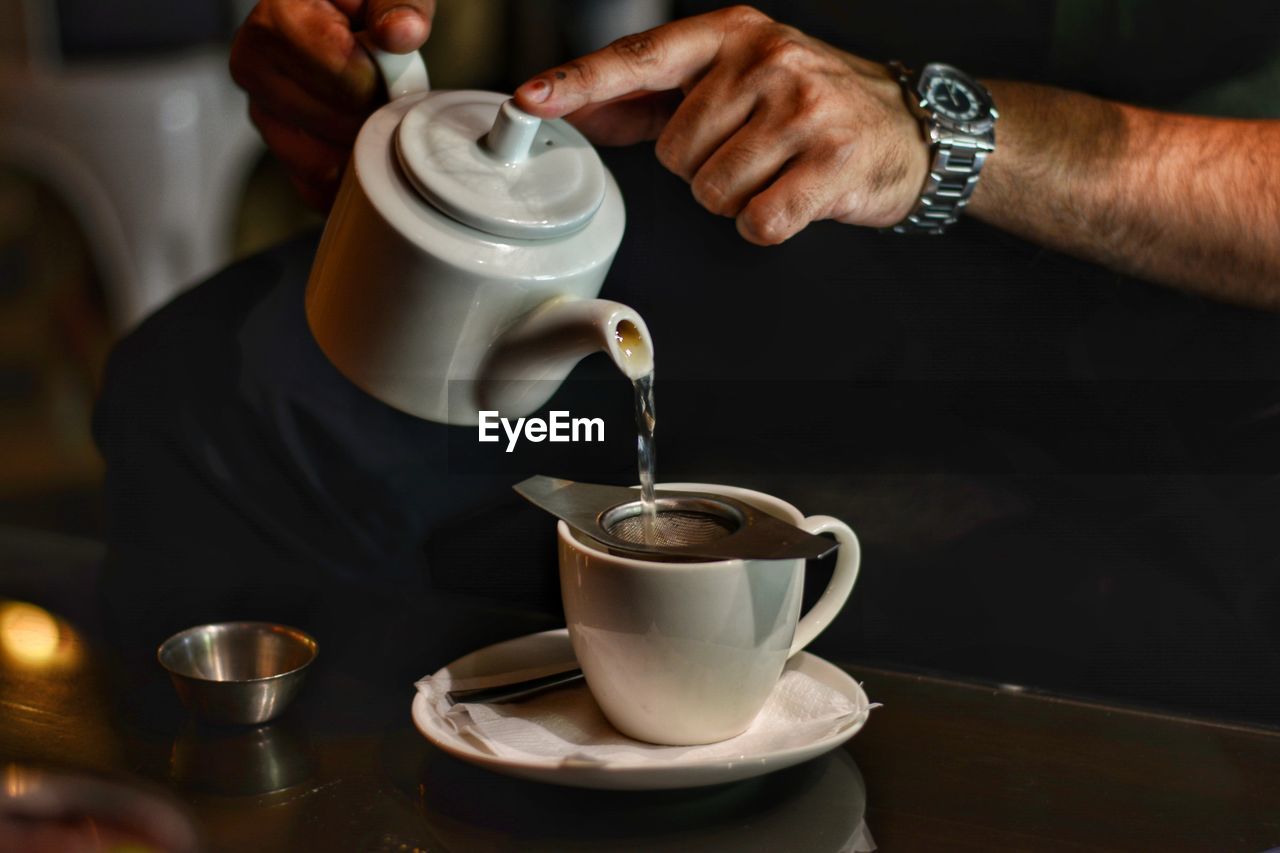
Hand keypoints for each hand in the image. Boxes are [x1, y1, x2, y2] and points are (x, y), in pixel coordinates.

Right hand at [230, 0, 434, 209]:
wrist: (342, 19)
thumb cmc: (364, 4)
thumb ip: (399, 3)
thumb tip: (402, 34)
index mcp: (276, 20)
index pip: (340, 76)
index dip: (376, 81)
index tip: (387, 67)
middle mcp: (253, 65)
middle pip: (334, 123)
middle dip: (372, 115)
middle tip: (385, 93)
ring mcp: (261, 111)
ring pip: (322, 163)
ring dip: (361, 148)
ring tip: (373, 114)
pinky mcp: (277, 148)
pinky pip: (316, 187)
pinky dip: (348, 179)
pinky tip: (363, 148)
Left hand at [513, 6, 927, 244]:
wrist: (908, 128)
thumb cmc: (811, 105)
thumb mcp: (736, 80)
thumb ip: (654, 97)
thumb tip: (579, 108)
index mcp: (735, 34)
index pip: (642, 57)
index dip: (582, 82)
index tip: (532, 100)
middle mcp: (768, 62)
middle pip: (674, 152)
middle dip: (701, 168)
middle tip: (751, 152)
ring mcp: (803, 111)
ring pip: (710, 191)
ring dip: (734, 199)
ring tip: (776, 172)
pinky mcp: (831, 164)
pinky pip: (756, 222)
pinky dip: (767, 224)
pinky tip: (794, 197)